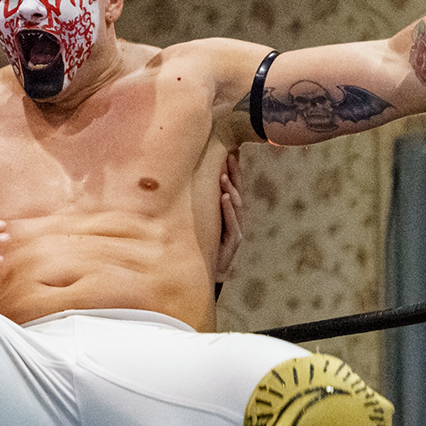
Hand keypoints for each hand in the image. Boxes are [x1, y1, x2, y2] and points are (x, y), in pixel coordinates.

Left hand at [213, 149, 244, 283]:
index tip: (230, 153)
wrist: (205, 272)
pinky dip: (228, 209)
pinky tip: (224, 197)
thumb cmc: (203, 247)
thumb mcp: (202, 224)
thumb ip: (202, 206)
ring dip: (230, 189)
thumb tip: (189, 184)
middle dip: (234, 174)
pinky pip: (232, 222)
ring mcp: (236, 230)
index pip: (232, 188)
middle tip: (229, 157)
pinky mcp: (233, 242)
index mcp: (228, 213)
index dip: (233, 171)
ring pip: (236, 206)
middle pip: (237, 193)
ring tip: (224, 176)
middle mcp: (235, 219)